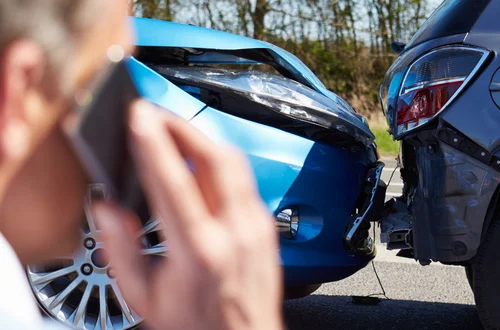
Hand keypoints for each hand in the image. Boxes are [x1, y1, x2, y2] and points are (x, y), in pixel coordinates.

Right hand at [93, 100, 282, 329]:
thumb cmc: (198, 325)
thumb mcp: (144, 297)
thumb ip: (121, 249)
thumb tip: (106, 208)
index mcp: (199, 250)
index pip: (173, 182)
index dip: (154, 143)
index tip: (140, 116)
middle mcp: (235, 232)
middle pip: (214, 158)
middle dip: (182, 126)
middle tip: (156, 114)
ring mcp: (256, 226)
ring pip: (235, 162)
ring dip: (204, 138)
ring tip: (176, 130)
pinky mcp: (266, 225)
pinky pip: (244, 179)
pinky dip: (220, 160)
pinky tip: (202, 160)